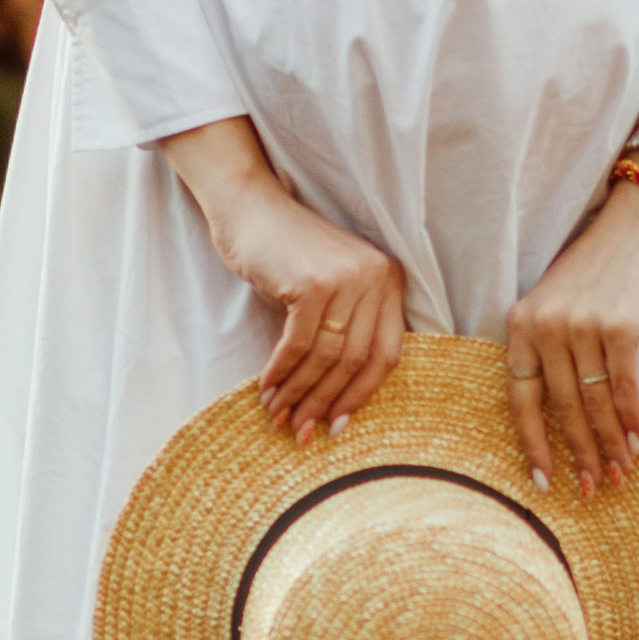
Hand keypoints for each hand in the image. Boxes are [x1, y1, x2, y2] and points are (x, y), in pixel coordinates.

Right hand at [160, 115, 404, 442]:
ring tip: (278, 416)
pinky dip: (281, 372)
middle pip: (356, 361)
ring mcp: (345, 279)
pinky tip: (267, 389)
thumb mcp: (331, 289)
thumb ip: (345, 329)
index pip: (386, 354)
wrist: (250, 208)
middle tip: (302, 431)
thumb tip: (336, 403)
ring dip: (299, 393)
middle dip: (325, 402)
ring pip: (326, 357)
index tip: (338, 425)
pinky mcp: (311, 284)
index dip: (361, 395)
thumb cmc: (287, 254)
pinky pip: (298, 345)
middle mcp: (375, 277)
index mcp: (388, 281)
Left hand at [505, 180, 638, 498]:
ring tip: (620, 475)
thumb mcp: (559, 301)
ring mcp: (582, 325)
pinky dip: (633, 420)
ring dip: (610, 445)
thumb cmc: (602, 265)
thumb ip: (551, 348)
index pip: (519, 397)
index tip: (545, 482)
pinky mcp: (621, 326)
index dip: (532, 444)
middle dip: (580, 455)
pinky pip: (624, 388)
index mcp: (522, 322)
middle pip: (562, 408)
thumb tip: (562, 414)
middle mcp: (546, 325)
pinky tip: (638, 443)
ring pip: (594, 404)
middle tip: (592, 490)